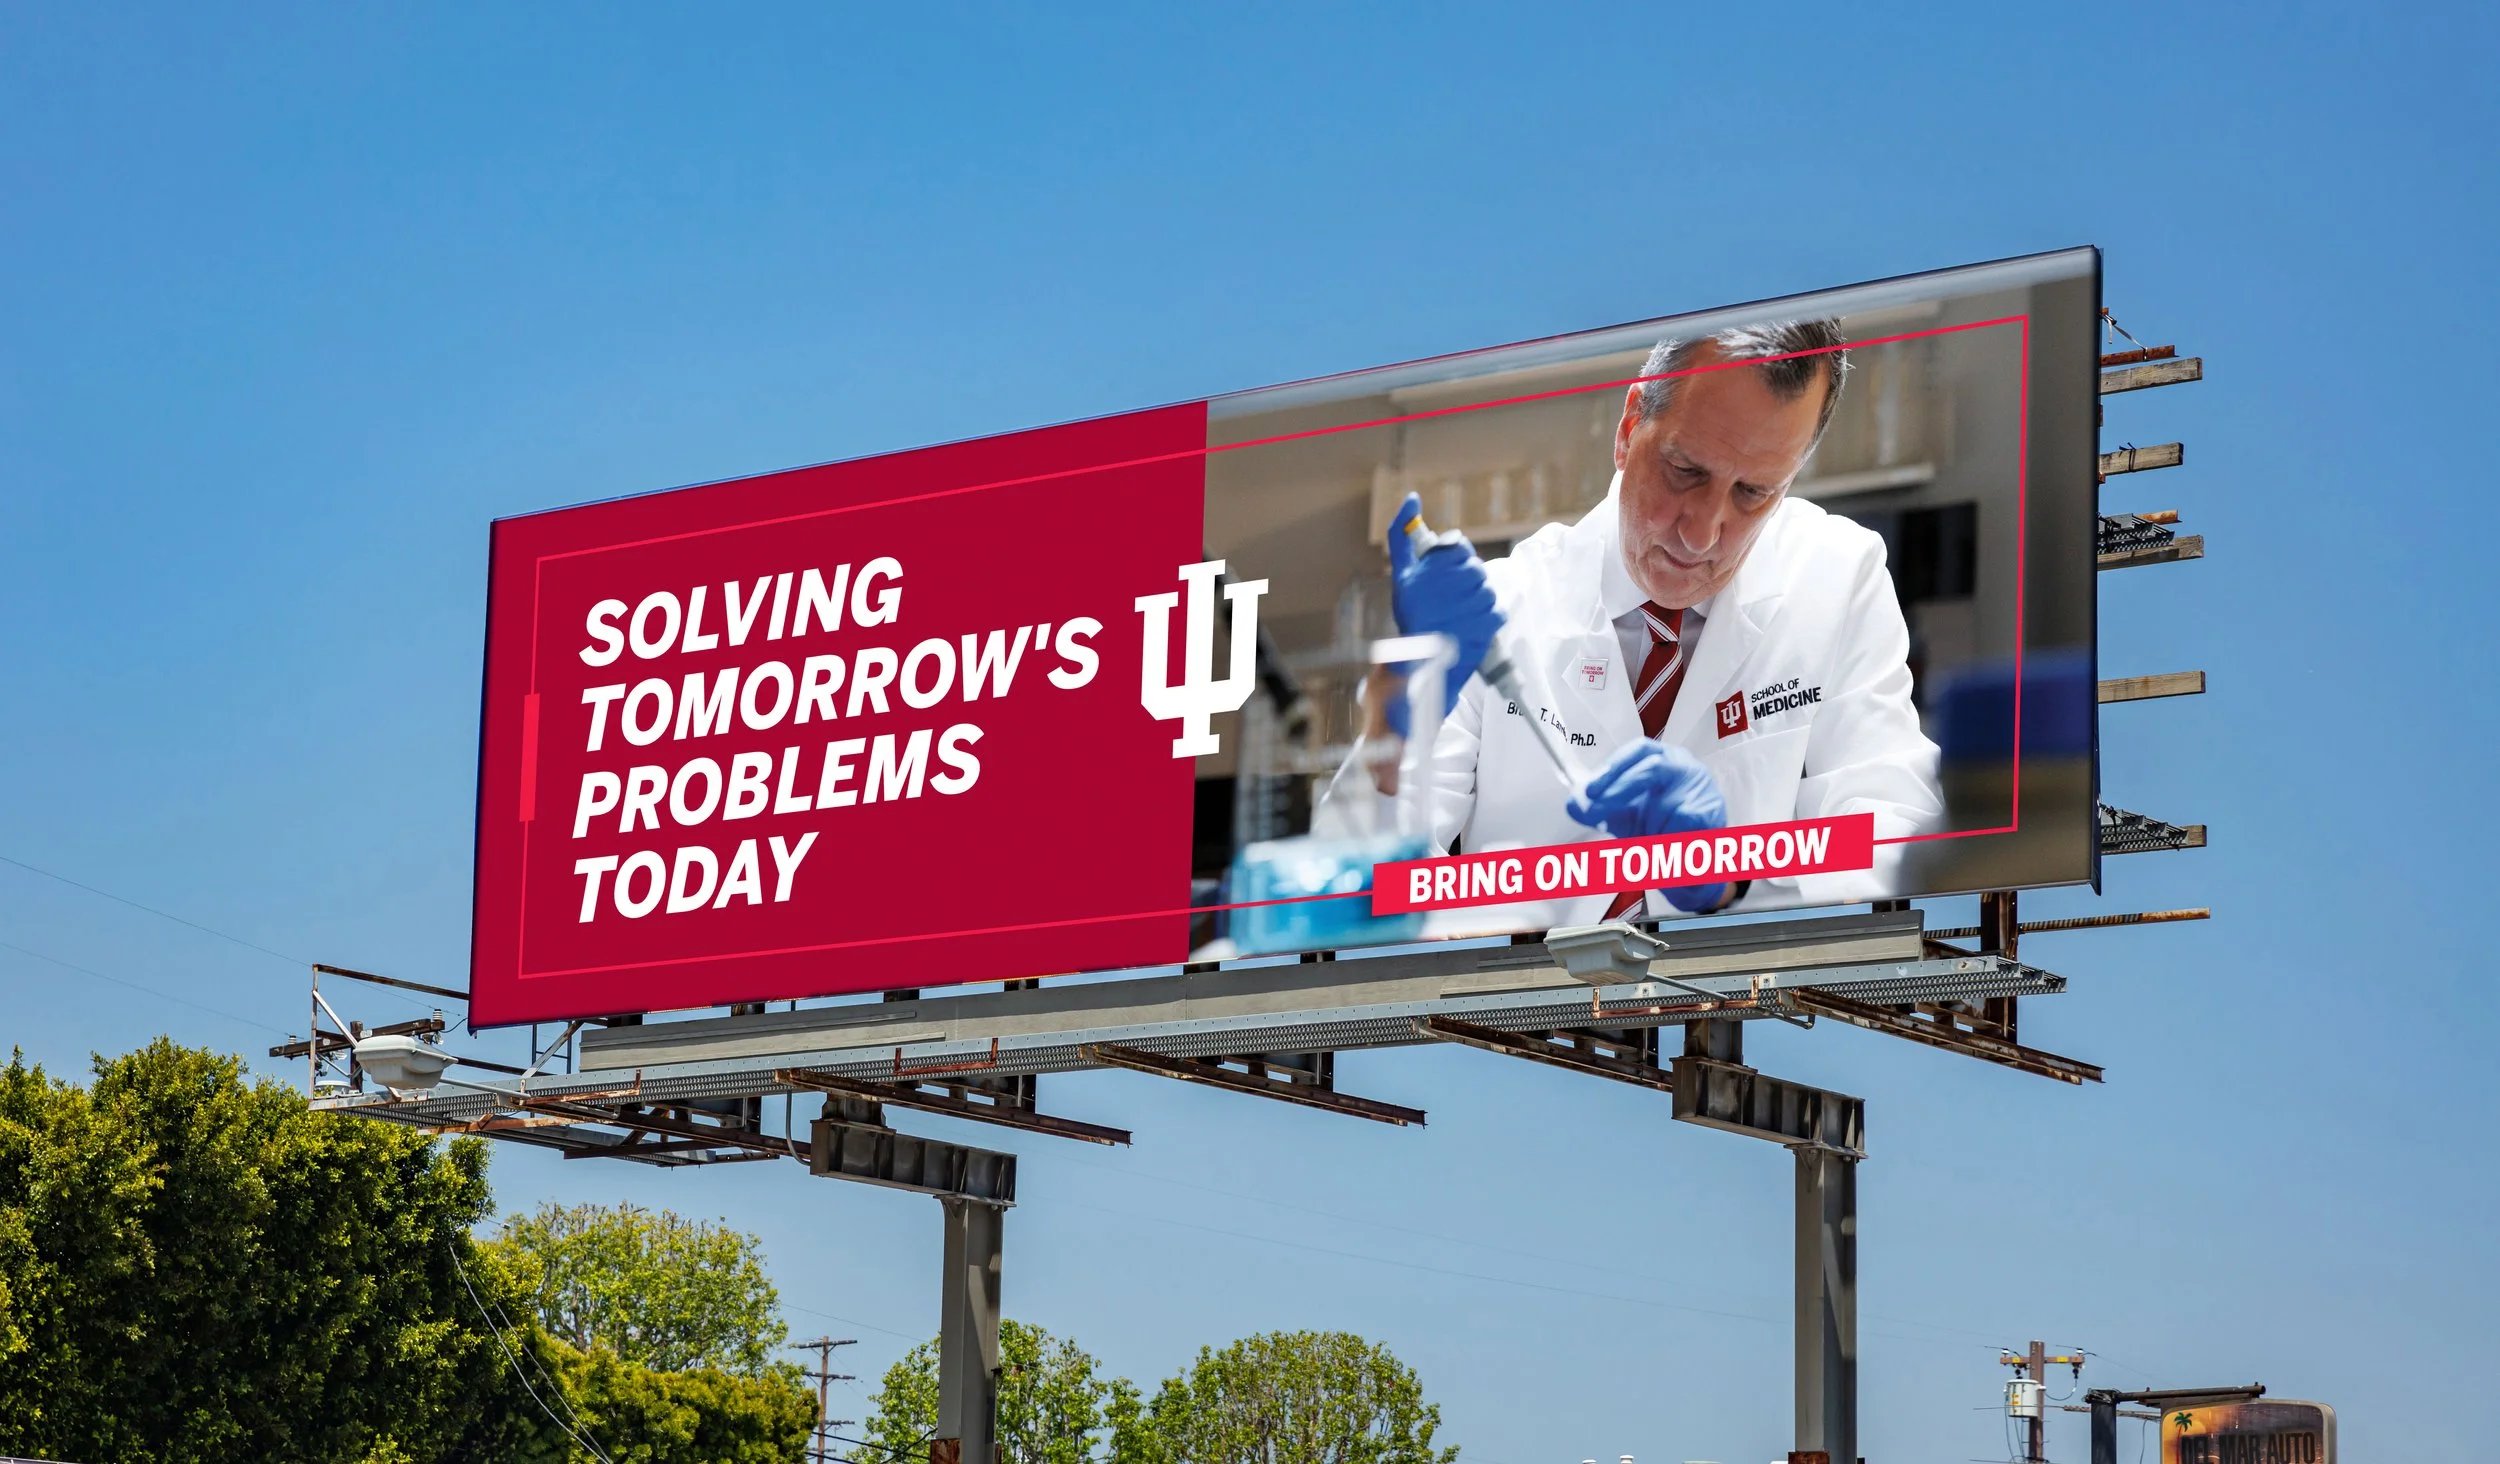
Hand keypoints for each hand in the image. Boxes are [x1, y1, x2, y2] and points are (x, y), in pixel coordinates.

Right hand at [1384, 492, 1502, 734]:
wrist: (1420, 663)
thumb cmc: (1411, 615)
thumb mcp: (1402, 573)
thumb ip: (1403, 534)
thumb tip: (1412, 497)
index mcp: (1434, 566)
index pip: (1460, 547)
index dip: (1453, 563)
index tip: (1443, 580)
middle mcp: (1455, 580)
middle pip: (1475, 568)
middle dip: (1465, 583)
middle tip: (1449, 601)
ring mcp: (1474, 603)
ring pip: (1488, 589)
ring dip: (1476, 601)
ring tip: (1458, 615)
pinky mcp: (1489, 623)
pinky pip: (1498, 610)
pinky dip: (1487, 618)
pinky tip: (1469, 626)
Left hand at [1566, 739, 1731, 912]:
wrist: (1691, 861)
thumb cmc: (1658, 829)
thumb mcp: (1622, 818)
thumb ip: (1599, 810)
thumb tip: (1573, 804)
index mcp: (1661, 758)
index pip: (1638, 750)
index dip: (1613, 766)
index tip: (1590, 789)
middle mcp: (1683, 766)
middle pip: (1651, 767)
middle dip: (1618, 789)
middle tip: (1594, 808)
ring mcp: (1700, 786)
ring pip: (1663, 803)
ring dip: (1648, 826)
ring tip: (1647, 840)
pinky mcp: (1709, 811)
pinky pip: (1677, 826)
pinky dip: (1665, 839)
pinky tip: (1667, 844)